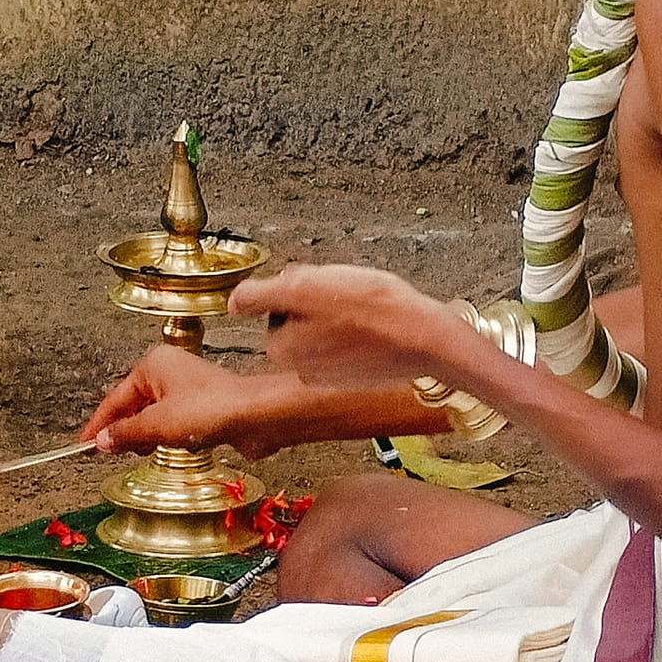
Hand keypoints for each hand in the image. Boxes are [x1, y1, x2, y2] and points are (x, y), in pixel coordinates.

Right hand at [81, 344, 283, 458]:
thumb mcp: (158, 426)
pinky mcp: (204, 408)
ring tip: (144, 451)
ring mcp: (187, 389)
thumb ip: (126, 434)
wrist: (258, 416)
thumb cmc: (213, 409)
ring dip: (147, 436)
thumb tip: (102, 441)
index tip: (84, 443)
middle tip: (112, 451)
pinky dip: (168, 438)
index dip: (99, 424)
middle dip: (124, 430)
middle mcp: (169, 372)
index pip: (114, 398)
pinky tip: (170, 449)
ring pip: (153, 417)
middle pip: (133, 406)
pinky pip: (174, 424)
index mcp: (153, 365)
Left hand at [229, 264, 453, 389]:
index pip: (273, 305)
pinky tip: (379, 325)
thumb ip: (262, 296)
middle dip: (315, 302)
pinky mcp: (357, 375)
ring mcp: (331, 375)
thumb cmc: (373, 310)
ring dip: (339, 314)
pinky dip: (360, 332)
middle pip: (298, 318)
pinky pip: (349, 344)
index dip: (296, 288)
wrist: (427, 339)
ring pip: (324, 329)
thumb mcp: (306, 287)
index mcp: (283, 350)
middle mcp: (301, 370)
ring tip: (367, 309)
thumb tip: (235, 303)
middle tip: (345, 293)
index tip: (319, 286)